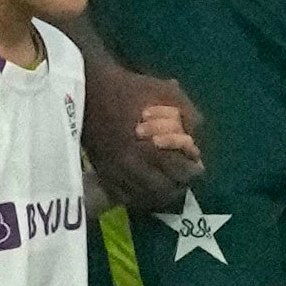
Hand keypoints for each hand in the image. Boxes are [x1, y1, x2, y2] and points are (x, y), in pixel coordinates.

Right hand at [80, 58, 202, 209]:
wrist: (89, 89)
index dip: (192, 169)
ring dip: (159, 193)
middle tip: (183, 177)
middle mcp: (131, 164)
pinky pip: (124, 196)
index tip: (196, 164)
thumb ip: (187, 112)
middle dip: (178, 184)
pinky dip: (138, 196)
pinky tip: (144, 187)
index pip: (179, 170)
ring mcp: (115, 171)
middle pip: (163, 189)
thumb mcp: (164, 92)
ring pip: (143, 196)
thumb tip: (195, 136)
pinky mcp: (102, 172)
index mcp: (148, 145)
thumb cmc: (129, 89)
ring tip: (166, 184)